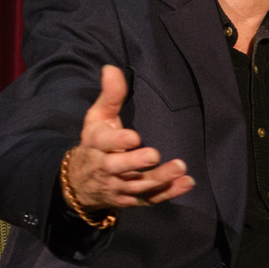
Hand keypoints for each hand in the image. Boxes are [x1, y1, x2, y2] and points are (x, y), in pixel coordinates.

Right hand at [66, 65, 193, 210]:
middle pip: (118, 167)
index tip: (134, 137)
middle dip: (135, 162)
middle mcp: (104, 168)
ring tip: (180, 167)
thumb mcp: (97, 118)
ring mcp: (118, 186)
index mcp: (94, 144)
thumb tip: (111, 68)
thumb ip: (109, 96)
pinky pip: (151, 199)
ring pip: (138, 185)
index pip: (103, 143)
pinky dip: (170, 193)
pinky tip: (188, 183)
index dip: (117, 141)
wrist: (80, 183)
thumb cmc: (95, 144)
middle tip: (154, 154)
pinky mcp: (131, 200)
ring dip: (160, 178)